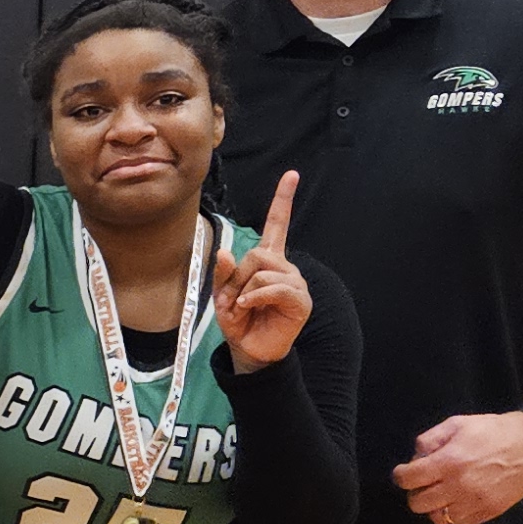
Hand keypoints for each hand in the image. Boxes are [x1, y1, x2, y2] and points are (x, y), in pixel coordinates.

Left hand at [213, 170, 307, 371]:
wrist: (250, 349)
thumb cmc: (239, 319)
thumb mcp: (223, 293)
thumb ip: (223, 272)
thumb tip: (224, 253)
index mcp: (268, 260)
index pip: (277, 224)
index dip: (283, 199)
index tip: (292, 174)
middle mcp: (285, 266)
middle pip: (257, 253)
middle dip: (237, 277)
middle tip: (233, 299)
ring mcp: (295, 283)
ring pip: (263, 270)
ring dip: (243, 290)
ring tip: (242, 308)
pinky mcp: (299, 300)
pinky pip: (273, 287)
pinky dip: (254, 297)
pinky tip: (249, 308)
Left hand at [395, 409, 522, 523]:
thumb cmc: (492, 430)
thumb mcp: (457, 424)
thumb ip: (430, 439)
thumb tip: (415, 457)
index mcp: (449, 462)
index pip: (409, 479)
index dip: (401, 476)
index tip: (404, 473)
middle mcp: (459, 486)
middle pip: (418, 503)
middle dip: (416, 492)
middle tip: (424, 483)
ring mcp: (475, 502)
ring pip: (437, 518)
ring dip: (435, 506)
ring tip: (442, 493)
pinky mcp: (489, 511)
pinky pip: (459, 523)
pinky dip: (454, 513)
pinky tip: (458, 499)